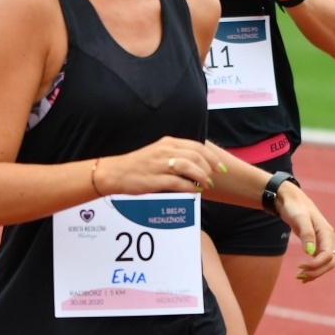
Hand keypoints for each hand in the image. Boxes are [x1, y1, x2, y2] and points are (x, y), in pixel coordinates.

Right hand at [97, 137, 221, 195]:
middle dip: (209, 168)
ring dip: (201, 177)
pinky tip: (194, 191)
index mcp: (168, 143)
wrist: (114, 172)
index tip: (220, 167)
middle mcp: (165, 151)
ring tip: (205, 185)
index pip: (197, 146)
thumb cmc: (137, 165)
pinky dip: (189, 187)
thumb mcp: (158, 153)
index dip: (212, 157)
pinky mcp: (155, 179)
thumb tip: (196, 165)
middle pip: (196, 156)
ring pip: (189, 167)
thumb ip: (176, 155)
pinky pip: (178, 182)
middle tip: (214, 178)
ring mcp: (160, 164)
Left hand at [273, 183, 334, 282]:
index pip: (328, 256)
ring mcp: (323, 242)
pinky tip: (303, 275)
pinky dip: (313, 269)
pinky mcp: (317, 244)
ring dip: (315, 272)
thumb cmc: (295, 207)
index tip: (300, 266)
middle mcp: (328, 239)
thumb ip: (306, 234)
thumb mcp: (299, 218)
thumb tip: (310, 252)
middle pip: (329, 262)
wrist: (290, 200)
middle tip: (299, 276)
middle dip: (316, 271)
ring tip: (299, 278)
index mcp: (327, 233)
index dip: (316, 265)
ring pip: (326, 264)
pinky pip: (319, 261)